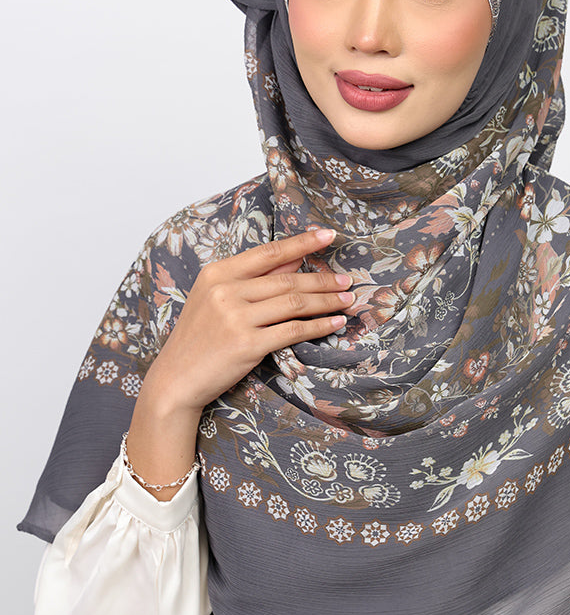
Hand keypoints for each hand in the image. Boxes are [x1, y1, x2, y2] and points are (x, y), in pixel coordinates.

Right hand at [146, 227, 351, 413]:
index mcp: (217, 273)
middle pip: (287, 280)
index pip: (269, 252)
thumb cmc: (199, 338)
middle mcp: (225, 291)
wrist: (176, 379)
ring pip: (294, 303)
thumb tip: (295, 257)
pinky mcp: (247, 345)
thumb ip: (255, 277)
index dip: (302, 242)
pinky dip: (319, 326)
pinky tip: (335, 323)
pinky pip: (293, 330)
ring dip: (327, 301)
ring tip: (347, 300)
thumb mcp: (216, 299)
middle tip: (347, 281)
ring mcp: (235, 318)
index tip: (328, 235)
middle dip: (323, 280)